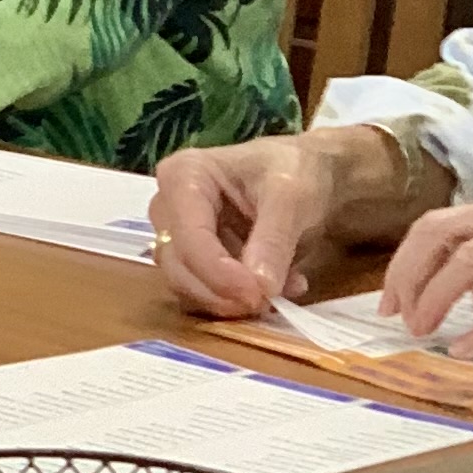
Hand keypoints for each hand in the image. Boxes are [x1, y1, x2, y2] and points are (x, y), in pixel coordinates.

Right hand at [147, 135, 351, 317]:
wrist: (306, 172)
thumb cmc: (293, 170)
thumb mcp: (291, 198)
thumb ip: (274, 240)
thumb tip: (261, 288)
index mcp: (183, 175)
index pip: (188, 235)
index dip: (218, 273)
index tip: (258, 295)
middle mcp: (167, 206)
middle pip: (177, 264)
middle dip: (220, 291)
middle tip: (266, 302)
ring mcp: (175, 234)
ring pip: (184, 283)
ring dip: (229, 299)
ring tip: (279, 291)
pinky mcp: (191, 258)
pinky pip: (202, 290)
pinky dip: (235, 299)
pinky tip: (274, 288)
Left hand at [380, 195, 472, 357]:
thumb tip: (470, 300)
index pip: (438, 226)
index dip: (405, 262)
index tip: (390, 300)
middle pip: (441, 234)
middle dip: (408, 275)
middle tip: (396, 316)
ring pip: (471, 261)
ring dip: (438, 298)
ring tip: (423, 331)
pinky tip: (468, 349)